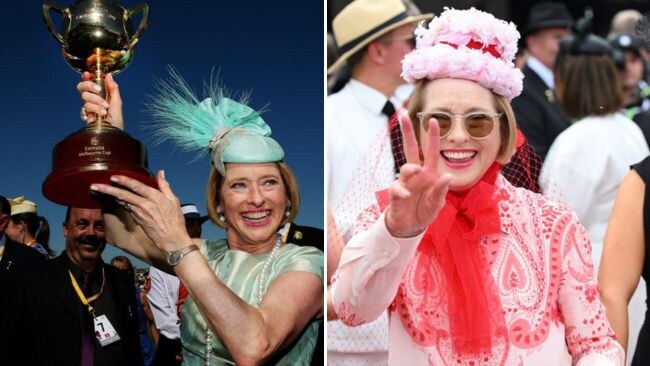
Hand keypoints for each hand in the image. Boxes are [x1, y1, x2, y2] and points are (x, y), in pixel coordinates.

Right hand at [77, 72, 124, 128]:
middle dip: (89, 85)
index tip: (88, 74)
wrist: (114, 132)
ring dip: (96, 100)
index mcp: (99, 94)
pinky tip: (102, 113)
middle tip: (99, 90)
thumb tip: (108, 75)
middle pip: (81, 87)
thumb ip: (113, 89)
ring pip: (84, 96)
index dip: (86, 77)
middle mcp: (92, 99)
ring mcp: (88, 106)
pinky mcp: (86, 114)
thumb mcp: (117, 102)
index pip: (89, 82)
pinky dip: (96, 108)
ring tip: (105, 107)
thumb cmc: (116, 119)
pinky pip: (86, 106)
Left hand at [90, 170, 188, 251]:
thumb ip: (164, 186)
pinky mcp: (136, 220)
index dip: (124, 181)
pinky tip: (113, 199)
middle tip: (94, 186)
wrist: (171, 239)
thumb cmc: (175, 220)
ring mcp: (139, 213)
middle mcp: (144, 205)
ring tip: (98, 191)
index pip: (136, 186)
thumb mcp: (173, 200)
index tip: (113, 177)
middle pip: (122, 195)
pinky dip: (119, 202)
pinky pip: (126, 208)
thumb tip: (161, 173)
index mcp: (154, 197)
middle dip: (107, 190)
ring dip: (109, 196)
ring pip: (122, 202)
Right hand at [384, 112, 451, 237]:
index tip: (433, 119)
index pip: (431, 151)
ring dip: (410, 168)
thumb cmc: (425, 211)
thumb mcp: (437, 203)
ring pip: (405, 168)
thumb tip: (447, 176)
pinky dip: (402, 191)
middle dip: (407, 132)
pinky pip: (397, 189)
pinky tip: (406, 195)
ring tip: (415, 171)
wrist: (410, 227)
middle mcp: (416, 174)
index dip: (432, 136)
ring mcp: (405, 182)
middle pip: (410, 149)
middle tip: (403, 115)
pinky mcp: (396, 194)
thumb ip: (441, 190)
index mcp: (429, 173)